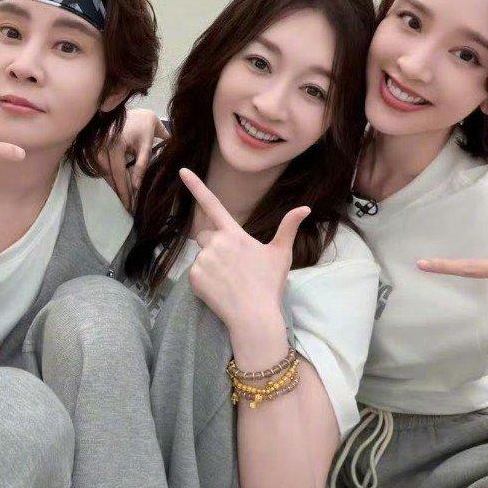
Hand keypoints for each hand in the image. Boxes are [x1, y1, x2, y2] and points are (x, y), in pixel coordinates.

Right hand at [99, 108, 167, 209]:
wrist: (132, 107)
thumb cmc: (143, 124)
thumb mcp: (147, 143)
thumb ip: (143, 164)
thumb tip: (137, 187)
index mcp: (115, 144)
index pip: (118, 174)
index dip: (124, 192)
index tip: (130, 206)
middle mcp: (101, 145)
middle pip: (108, 176)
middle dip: (119, 192)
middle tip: (128, 207)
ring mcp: (95, 145)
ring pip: (103, 173)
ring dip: (113, 185)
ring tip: (124, 198)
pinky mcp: (93, 146)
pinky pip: (99, 167)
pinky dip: (108, 176)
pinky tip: (117, 184)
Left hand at [179, 167, 308, 333]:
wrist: (254, 317)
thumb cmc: (269, 285)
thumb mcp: (281, 254)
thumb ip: (288, 227)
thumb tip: (305, 208)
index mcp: (235, 234)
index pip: (212, 204)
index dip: (196, 186)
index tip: (182, 171)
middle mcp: (216, 243)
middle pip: (205, 236)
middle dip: (214, 246)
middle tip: (232, 266)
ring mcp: (203, 260)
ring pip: (201, 256)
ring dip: (210, 265)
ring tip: (229, 281)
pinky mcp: (194, 277)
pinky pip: (194, 273)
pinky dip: (204, 281)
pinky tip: (220, 290)